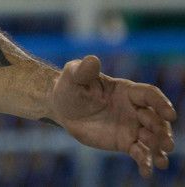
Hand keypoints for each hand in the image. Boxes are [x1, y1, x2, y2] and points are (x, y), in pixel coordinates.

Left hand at [48, 55, 176, 177]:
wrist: (63, 108)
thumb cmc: (71, 86)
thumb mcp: (74, 76)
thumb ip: (84, 70)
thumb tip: (92, 60)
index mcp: (127, 90)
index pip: (150, 95)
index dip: (161, 104)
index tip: (170, 115)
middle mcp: (135, 109)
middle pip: (155, 119)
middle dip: (162, 131)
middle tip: (166, 143)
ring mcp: (132, 127)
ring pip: (152, 138)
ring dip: (159, 149)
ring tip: (161, 161)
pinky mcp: (125, 143)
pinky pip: (139, 153)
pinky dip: (145, 162)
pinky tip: (146, 172)